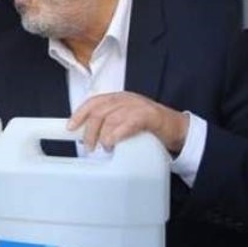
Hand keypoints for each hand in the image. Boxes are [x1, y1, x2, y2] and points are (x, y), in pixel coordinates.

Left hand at [68, 91, 187, 154]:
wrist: (177, 128)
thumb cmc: (149, 127)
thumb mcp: (125, 121)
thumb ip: (108, 124)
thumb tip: (87, 137)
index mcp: (118, 99)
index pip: (93, 102)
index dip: (79, 114)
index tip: (70, 127)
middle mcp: (126, 99)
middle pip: (99, 111)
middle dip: (89, 130)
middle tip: (88, 147)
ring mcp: (138, 106)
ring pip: (111, 118)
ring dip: (102, 135)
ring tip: (103, 147)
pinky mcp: (149, 115)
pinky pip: (128, 123)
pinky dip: (117, 134)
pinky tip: (113, 143)